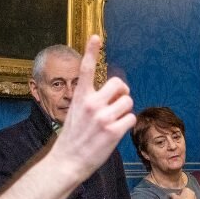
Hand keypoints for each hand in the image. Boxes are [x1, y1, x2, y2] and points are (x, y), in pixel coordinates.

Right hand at [49, 35, 134, 179]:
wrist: (67, 162)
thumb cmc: (74, 138)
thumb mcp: (77, 113)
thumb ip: (91, 101)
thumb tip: (115, 93)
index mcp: (80, 97)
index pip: (86, 69)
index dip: (92, 51)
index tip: (97, 36)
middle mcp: (91, 104)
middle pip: (120, 85)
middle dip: (123, 93)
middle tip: (117, 104)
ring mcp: (103, 117)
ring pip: (128, 102)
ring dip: (125, 111)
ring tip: (114, 121)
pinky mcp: (113, 131)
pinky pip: (131, 119)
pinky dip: (127, 125)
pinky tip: (116, 132)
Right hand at [169, 188, 199, 198]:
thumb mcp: (175, 198)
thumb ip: (172, 195)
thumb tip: (169, 194)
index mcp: (187, 189)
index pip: (182, 189)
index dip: (178, 193)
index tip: (176, 197)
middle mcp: (192, 192)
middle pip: (186, 193)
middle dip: (182, 196)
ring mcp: (195, 197)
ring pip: (189, 197)